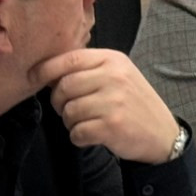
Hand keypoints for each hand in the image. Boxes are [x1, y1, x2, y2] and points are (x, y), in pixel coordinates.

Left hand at [37, 48, 179, 164]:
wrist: (162, 133)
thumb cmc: (133, 103)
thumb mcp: (118, 75)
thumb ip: (88, 69)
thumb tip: (46, 72)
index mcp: (113, 60)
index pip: (70, 58)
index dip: (46, 68)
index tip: (33, 77)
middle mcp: (114, 77)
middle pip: (64, 86)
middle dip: (59, 101)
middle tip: (69, 109)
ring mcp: (114, 101)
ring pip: (68, 111)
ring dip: (70, 122)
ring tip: (87, 122)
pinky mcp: (111, 126)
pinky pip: (77, 132)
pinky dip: (79, 137)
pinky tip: (94, 135)